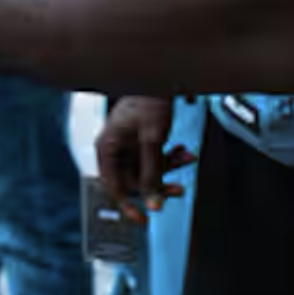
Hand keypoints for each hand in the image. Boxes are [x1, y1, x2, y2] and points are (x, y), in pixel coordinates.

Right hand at [95, 96, 190, 220]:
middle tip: (176, 190)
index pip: (113, 186)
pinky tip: (184, 152)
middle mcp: (116, 148)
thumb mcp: (152, 140)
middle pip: (134, 180)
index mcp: (107, 147)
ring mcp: (130, 145)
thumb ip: (151, 174)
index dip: (127, 205)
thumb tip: (153, 204)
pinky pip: (156, 158)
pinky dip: (171, 157)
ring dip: (169, 168)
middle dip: (158, 182)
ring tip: (185, 160)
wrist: (163, 75)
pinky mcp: (143, 141)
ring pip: (148, 170)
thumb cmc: (149, 98)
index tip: (142, 220)